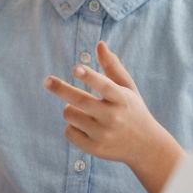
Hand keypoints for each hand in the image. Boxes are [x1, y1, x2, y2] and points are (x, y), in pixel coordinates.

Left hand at [44, 41, 182, 192]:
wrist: (146, 148)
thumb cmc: (133, 111)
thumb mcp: (128, 88)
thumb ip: (113, 66)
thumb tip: (99, 44)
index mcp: (122, 99)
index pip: (105, 86)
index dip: (89, 77)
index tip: (76, 68)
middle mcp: (113, 117)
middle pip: (80, 101)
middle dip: (61, 89)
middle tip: (47, 80)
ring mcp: (103, 134)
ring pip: (70, 115)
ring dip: (70, 109)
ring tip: (84, 111)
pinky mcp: (94, 149)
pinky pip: (69, 132)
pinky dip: (72, 127)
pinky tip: (86, 127)